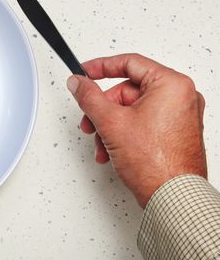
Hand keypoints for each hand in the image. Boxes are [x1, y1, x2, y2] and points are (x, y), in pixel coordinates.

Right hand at [66, 53, 205, 207]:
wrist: (172, 196)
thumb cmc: (156, 163)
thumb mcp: (111, 122)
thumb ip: (89, 97)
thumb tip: (78, 83)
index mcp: (172, 85)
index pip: (129, 63)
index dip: (101, 67)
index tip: (84, 72)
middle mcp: (181, 97)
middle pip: (127, 91)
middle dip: (103, 109)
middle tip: (89, 120)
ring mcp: (180, 116)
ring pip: (131, 110)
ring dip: (110, 125)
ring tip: (102, 143)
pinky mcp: (175, 132)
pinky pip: (142, 123)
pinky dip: (123, 134)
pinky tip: (112, 150)